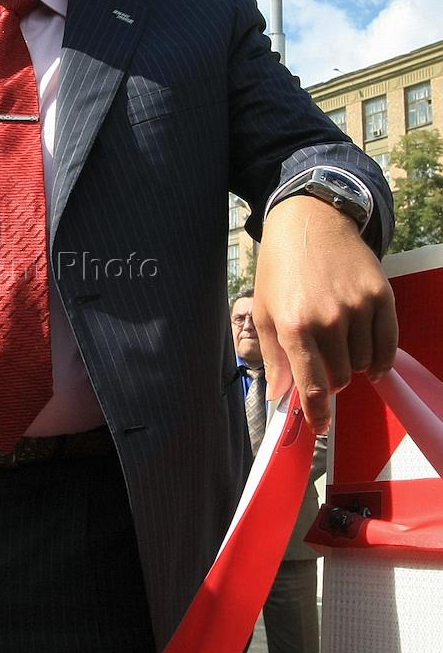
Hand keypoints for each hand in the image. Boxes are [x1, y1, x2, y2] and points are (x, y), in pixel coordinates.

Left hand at [253, 194, 397, 433]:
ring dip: (352, 366)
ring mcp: (358, 308)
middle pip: (340, 379)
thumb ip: (273, 357)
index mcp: (293, 326)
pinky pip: (388, 345)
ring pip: (363, 364)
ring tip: (338, 346)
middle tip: (322, 366)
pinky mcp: (381, 296)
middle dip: (330, 381)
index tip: (319, 429)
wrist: (311, 222)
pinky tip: (370, 362)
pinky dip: (380, 360)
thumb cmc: (280, 269)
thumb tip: (279, 397)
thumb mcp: (263, 311)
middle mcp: (328, 319)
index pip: (312, 386)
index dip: (317, 415)